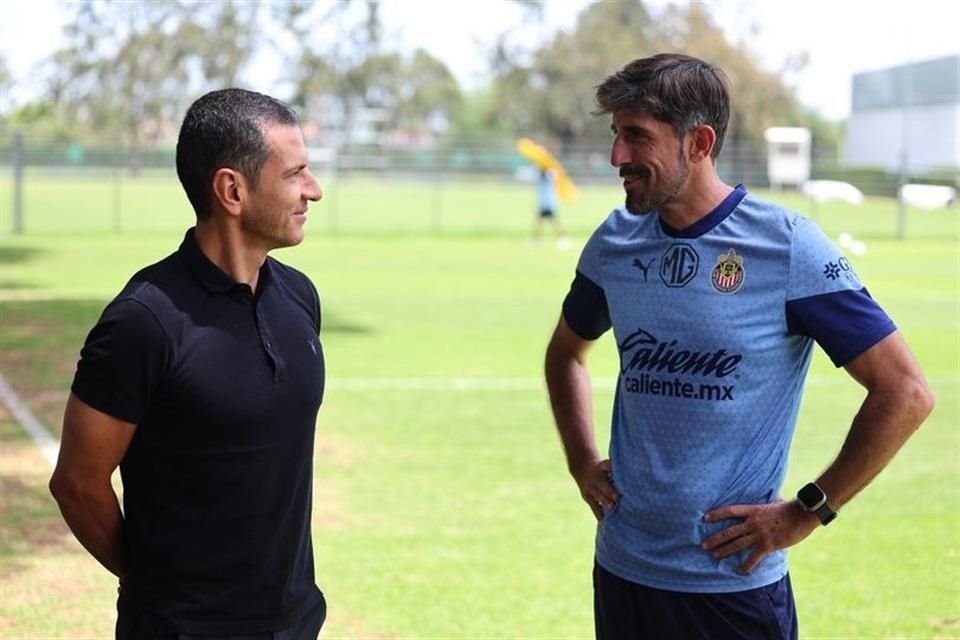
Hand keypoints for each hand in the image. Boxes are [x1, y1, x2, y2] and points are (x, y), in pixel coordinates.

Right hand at [572, 459, 619, 520]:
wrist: (583, 470)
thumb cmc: (600, 468)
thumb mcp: (604, 464)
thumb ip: (610, 466)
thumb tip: (621, 468)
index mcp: (597, 479)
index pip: (604, 486)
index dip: (610, 492)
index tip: (617, 498)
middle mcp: (592, 488)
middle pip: (600, 497)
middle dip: (607, 503)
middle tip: (613, 508)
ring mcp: (589, 495)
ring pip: (596, 506)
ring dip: (603, 514)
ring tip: (609, 524)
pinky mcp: (588, 501)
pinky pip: (595, 510)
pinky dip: (600, 517)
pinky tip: (606, 526)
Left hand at [701, 500, 818, 574]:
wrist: (803, 515)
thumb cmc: (790, 507)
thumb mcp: (775, 501)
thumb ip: (768, 502)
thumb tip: (772, 498)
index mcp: (753, 510)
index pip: (730, 511)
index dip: (717, 514)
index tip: (705, 518)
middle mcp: (753, 522)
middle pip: (729, 531)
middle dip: (715, 539)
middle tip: (703, 545)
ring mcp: (759, 534)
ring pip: (737, 544)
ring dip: (724, 551)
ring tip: (714, 556)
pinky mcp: (768, 544)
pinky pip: (753, 557)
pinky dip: (746, 566)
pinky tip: (739, 571)